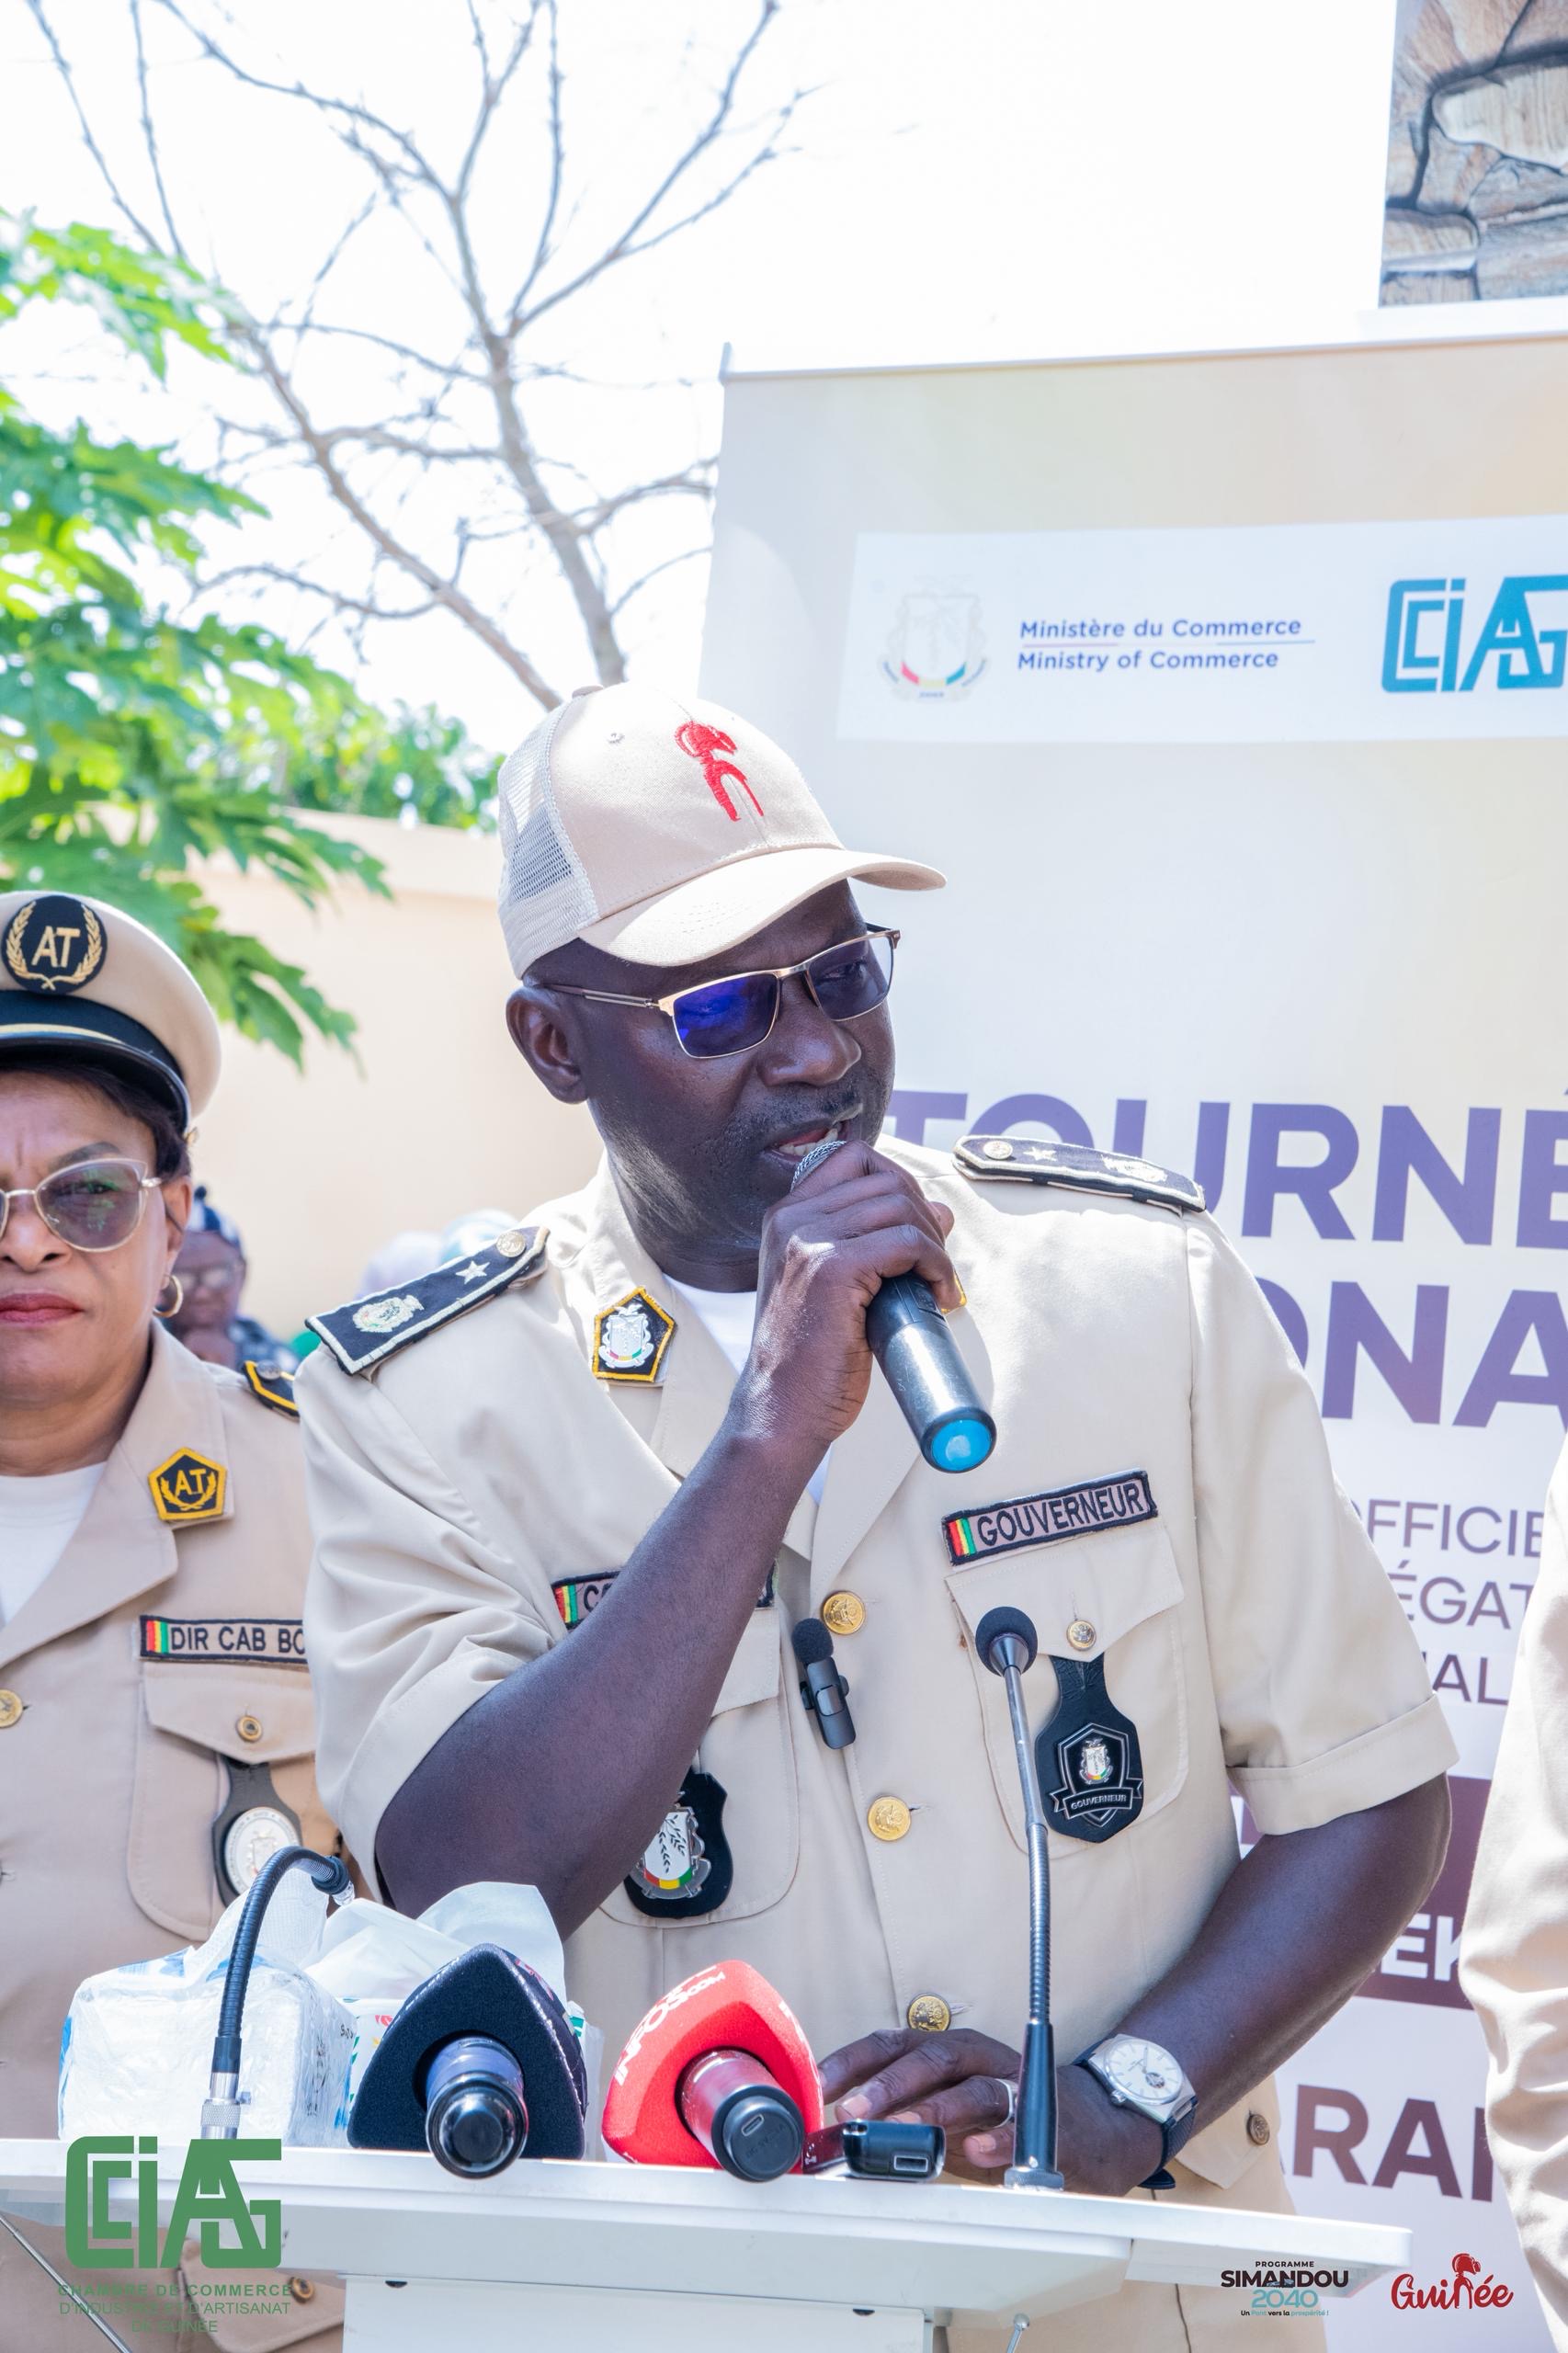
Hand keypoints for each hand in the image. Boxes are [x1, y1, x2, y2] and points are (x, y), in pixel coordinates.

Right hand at [731, 1142, 958, 1467]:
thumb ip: (877, 1241)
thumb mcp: (839, 1285)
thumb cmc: (809, 1357)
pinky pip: (908, 1242)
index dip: (899, 1183)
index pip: (854, 1158)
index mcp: (787, 1216)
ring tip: (937, 1284)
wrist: (781, 1410)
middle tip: (935, 1265)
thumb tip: (938, 1211)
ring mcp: (808, 1240)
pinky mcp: (832, 1269)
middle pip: (886, 1179)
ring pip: (901, 1206)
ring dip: (935, 1244)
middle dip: (925, 1217)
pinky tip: (938, 1296)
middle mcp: (792, 1218)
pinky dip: (936, 1265)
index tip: (917, 1228)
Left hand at [818, 2026, 1020, 2184]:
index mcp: (941, 2049)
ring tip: (902, 2131)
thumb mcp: (938, 2105)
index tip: (818, 2084)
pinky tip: (976, 2149)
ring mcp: (1009, 2086)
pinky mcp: (1039, 2120)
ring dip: (934, 2109)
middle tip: (853, 2112)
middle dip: (887, 2085)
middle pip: (929, 2060)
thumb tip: (838, 2131)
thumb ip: (896, 2111)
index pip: (890, 2045)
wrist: (1068, 2124)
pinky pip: (1018, 2127)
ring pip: (971, 2090)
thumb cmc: (989, 2112)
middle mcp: (973, 2058)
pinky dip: (997, 2138)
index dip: (852, 2061)